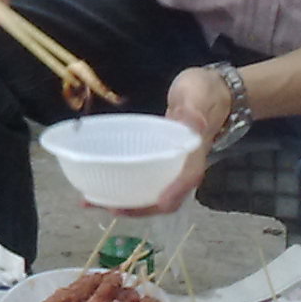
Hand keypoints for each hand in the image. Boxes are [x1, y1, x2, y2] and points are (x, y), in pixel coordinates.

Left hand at [109, 64, 225, 215]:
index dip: (175, 191)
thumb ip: (193, 109)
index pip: (189, 177)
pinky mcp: (153, 160)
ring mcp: (167, 166)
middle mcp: (181, 165)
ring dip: (122, 201)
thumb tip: (195, 124)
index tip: (160, 202)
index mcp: (195, 151)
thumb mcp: (198, 95)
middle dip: (139, 207)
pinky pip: (136, 178)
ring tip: (92, 202)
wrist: (208, 93)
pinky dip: (117, 186)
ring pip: (147, 192)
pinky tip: (94, 186)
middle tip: (111, 208)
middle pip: (164, 196)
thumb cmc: (202, 92)